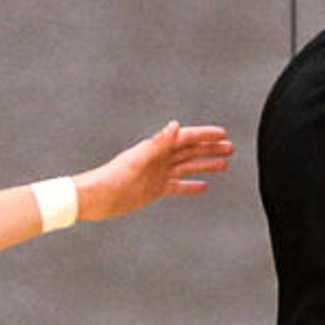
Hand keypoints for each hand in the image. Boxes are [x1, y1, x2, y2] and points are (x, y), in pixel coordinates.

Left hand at [75, 120, 234, 219]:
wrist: (95, 198)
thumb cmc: (111, 177)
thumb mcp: (138, 159)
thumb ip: (159, 143)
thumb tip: (175, 126)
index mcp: (156, 148)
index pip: (186, 138)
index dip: (204, 135)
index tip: (222, 134)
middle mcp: (159, 159)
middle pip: (190, 151)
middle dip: (210, 149)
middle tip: (229, 148)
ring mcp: (158, 174)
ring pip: (187, 167)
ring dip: (205, 165)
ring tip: (223, 165)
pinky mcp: (155, 189)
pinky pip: (178, 185)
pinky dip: (191, 185)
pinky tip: (203, 186)